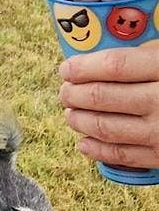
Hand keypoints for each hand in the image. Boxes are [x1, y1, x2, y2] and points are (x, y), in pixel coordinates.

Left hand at [59, 42, 158, 169]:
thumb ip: (146, 55)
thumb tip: (96, 59)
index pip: (113, 66)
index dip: (82, 67)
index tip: (65, 68)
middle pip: (101, 96)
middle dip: (73, 93)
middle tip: (64, 91)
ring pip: (104, 126)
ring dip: (78, 119)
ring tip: (70, 112)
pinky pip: (121, 155)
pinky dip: (95, 149)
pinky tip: (83, 141)